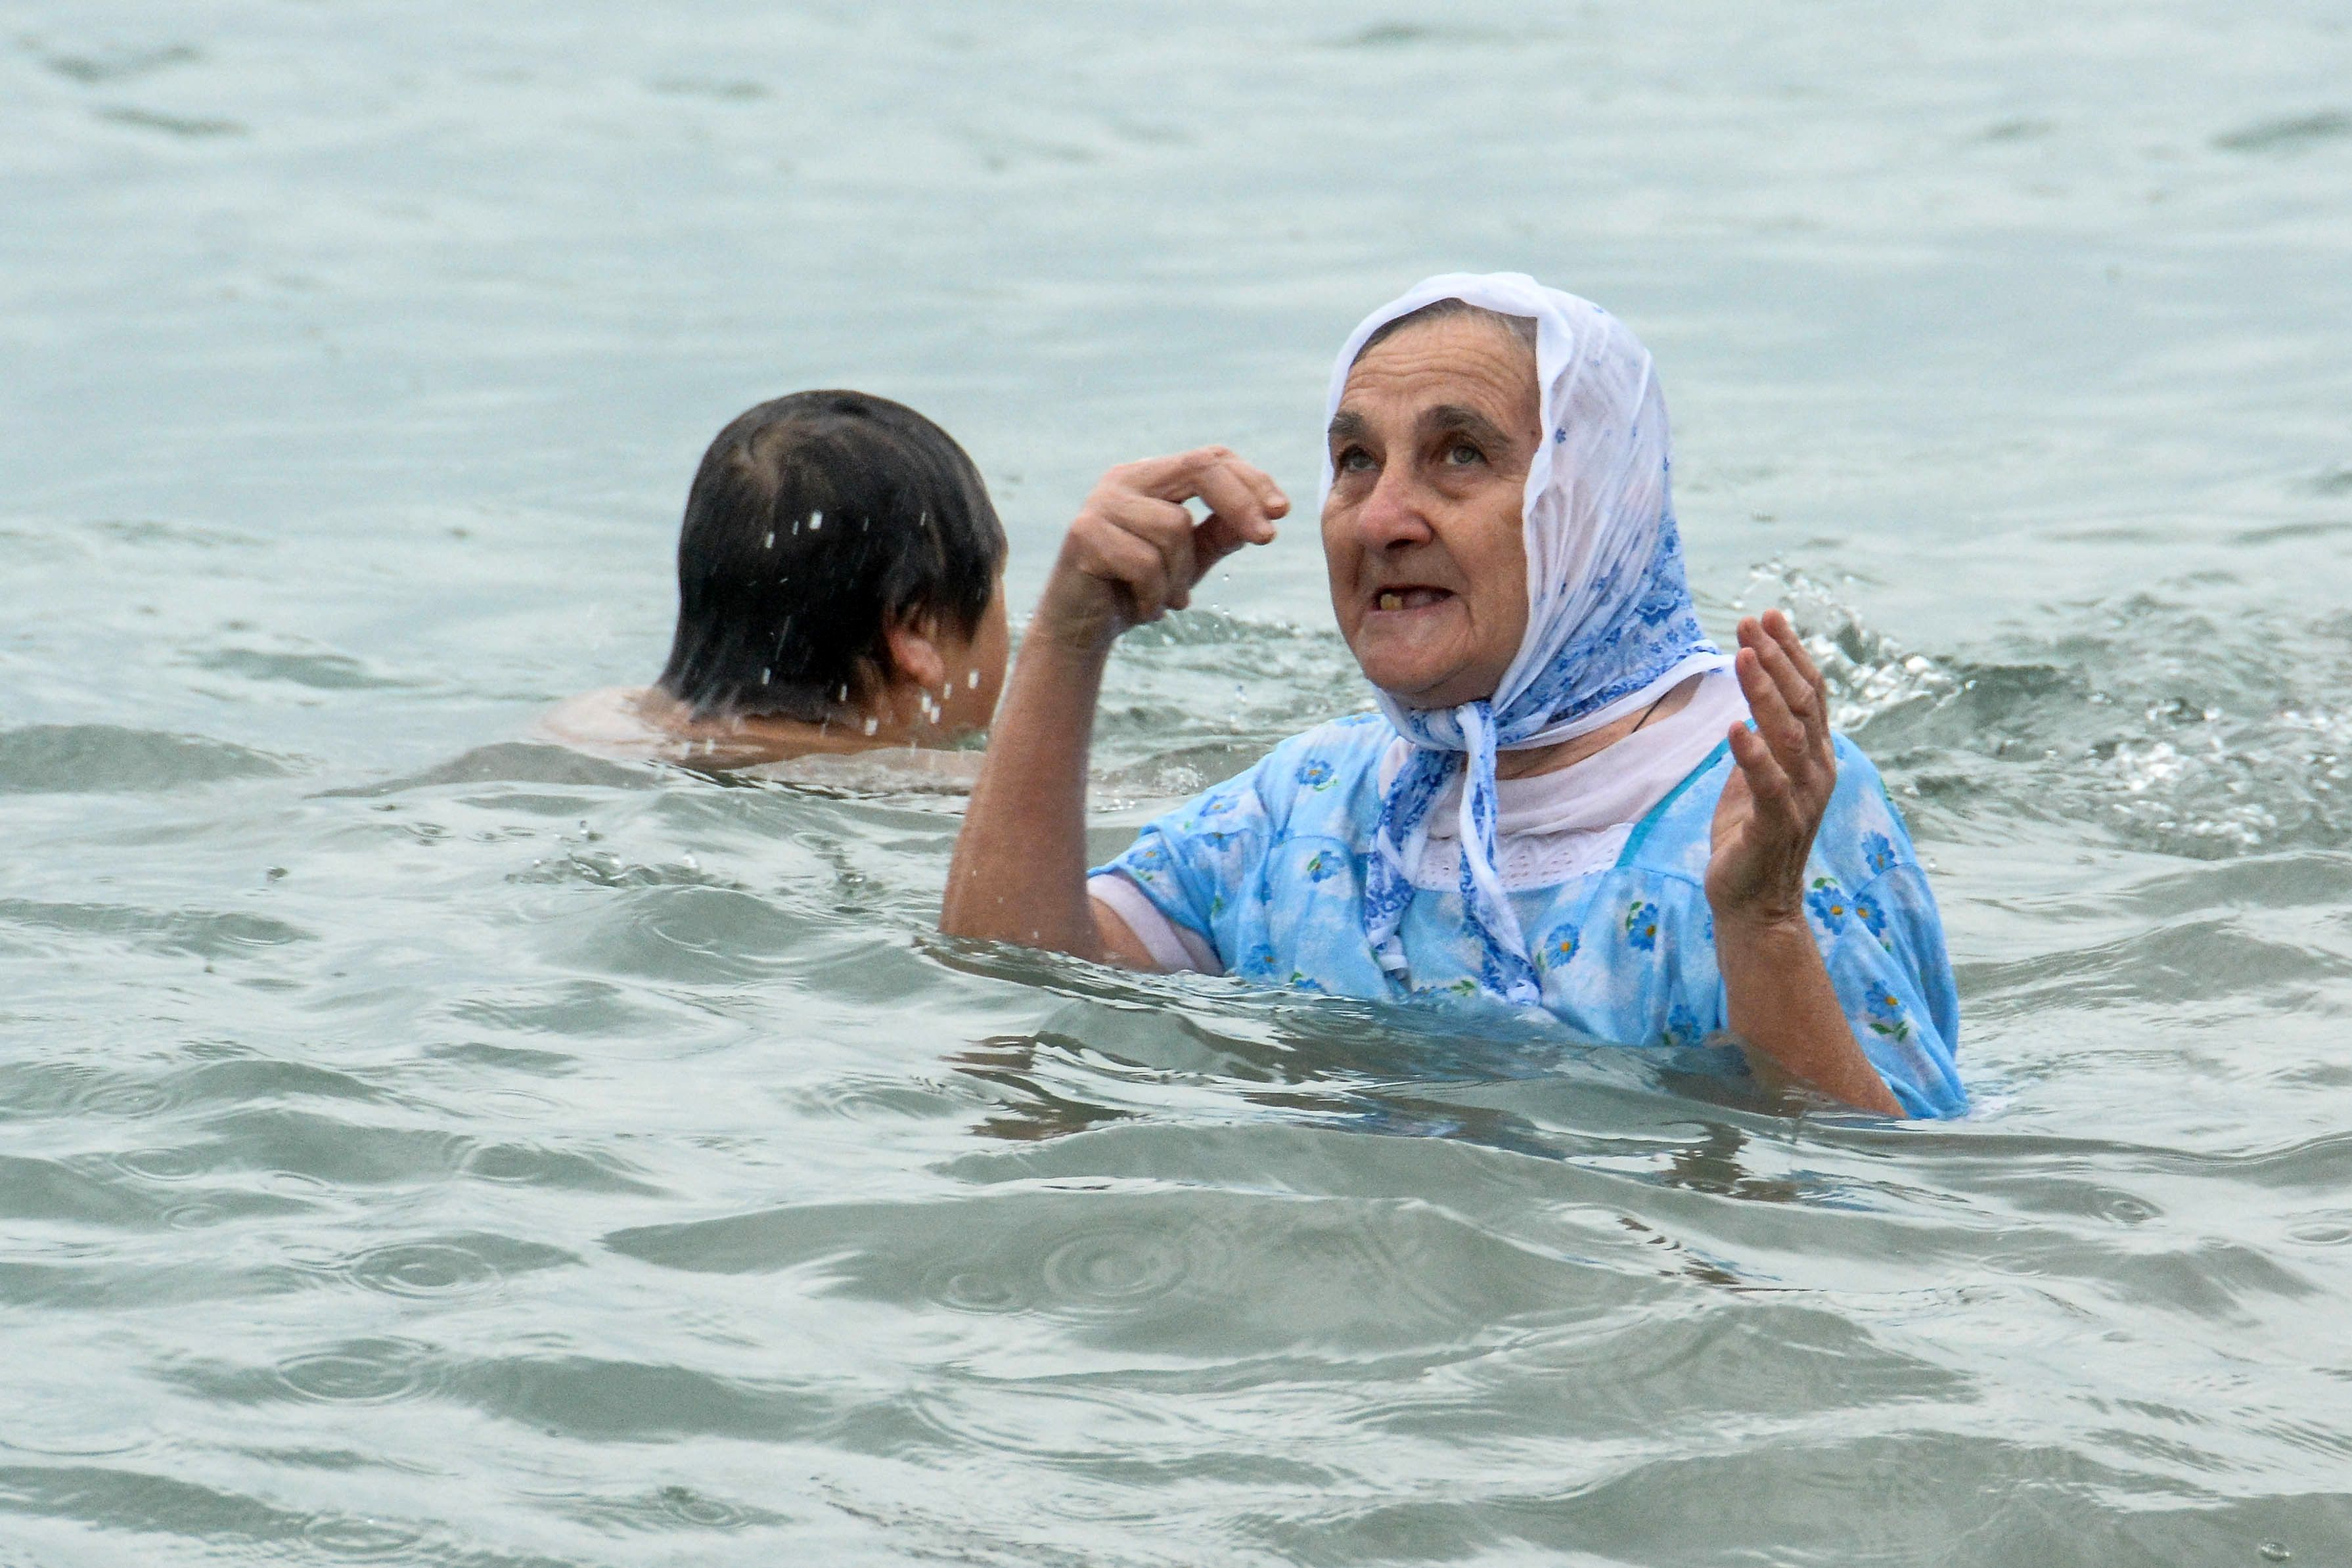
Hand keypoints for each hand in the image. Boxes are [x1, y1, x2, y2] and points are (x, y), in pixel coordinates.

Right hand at [1034, 447, 1286, 652]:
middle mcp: (1124, 480)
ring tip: (1167, 598)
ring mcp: (1101, 504)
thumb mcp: (1190, 561)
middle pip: (1199, 470)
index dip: (1252, 480)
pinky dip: (1155, 595)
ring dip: (1181, 576)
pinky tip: (1145, 609)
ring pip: (1175, 527)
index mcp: (1151, 478)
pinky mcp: (1084, 534)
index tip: (1283, 512)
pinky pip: (1146, 563)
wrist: (1080, 629)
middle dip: (1240, 504)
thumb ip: (1221, 534)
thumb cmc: (1137, 589)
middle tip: (1267, 538)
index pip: (1210, 459)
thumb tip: (1266, 512)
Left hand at [1707, 610, 1835, 930]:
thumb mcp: (1755, 779)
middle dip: (1777, 658)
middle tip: (1750, 622)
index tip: (1766, 616)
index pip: (1809, 692)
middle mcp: (1816, 772)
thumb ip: (1760, 744)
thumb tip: (1747, 706)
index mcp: (1814, 756)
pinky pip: (1768, 785)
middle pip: (1802, 703)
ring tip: (1742, 656)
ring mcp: (1800, 800)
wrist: (1753, 905)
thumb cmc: (1750, 839)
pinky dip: (1751, 755)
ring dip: (1764, 693)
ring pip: (1787, 735)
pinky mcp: (1775, 827)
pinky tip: (1733, 728)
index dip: (1791, 652)